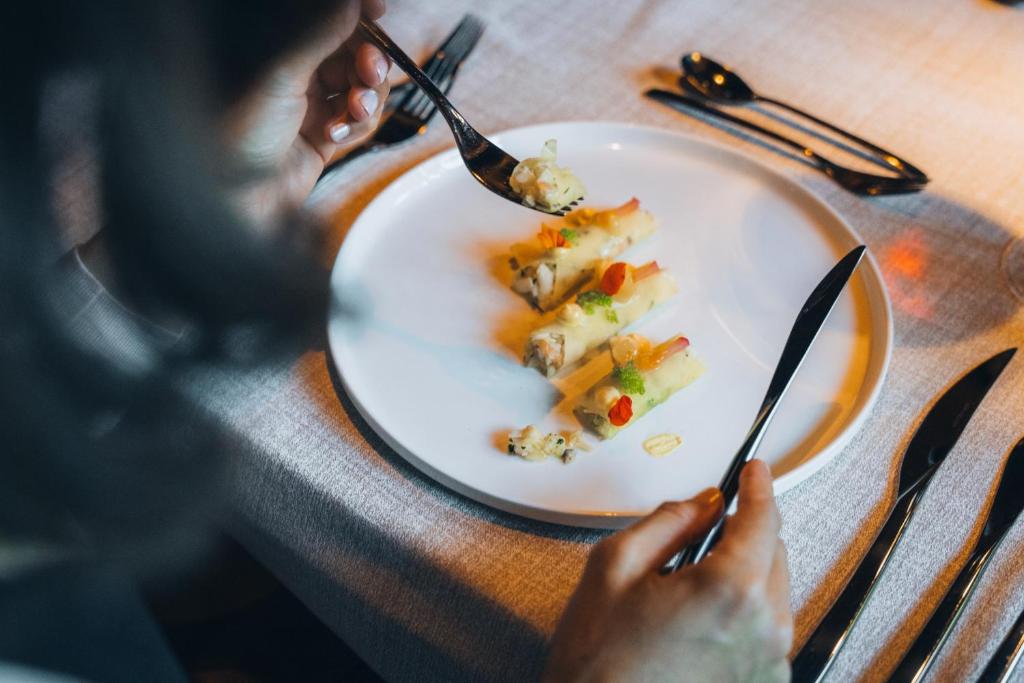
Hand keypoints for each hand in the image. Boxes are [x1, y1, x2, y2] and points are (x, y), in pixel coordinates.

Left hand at [222, 0, 389, 225]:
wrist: (238, 197)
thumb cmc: (239, 136)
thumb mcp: (283, 76)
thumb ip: (320, 35)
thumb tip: (350, 2)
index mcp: (277, 47)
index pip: (327, 20)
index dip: (355, 14)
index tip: (376, 10)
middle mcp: (296, 71)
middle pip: (353, 52)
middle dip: (367, 62)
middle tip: (369, 72)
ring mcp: (312, 103)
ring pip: (361, 86)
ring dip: (366, 97)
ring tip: (353, 111)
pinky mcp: (325, 134)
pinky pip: (358, 120)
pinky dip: (355, 126)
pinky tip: (335, 135)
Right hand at [544, 460, 791, 682]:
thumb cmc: (599, 661)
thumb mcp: (615, 566)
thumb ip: (667, 522)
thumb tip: (702, 505)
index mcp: (729, 590)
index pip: (761, 519)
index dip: (757, 486)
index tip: (754, 472)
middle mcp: (763, 629)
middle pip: (775, 554)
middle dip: (745, 535)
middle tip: (701, 536)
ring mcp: (767, 663)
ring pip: (773, 593)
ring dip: (745, 575)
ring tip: (689, 590)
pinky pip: (767, 631)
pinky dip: (744, 614)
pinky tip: (699, 623)